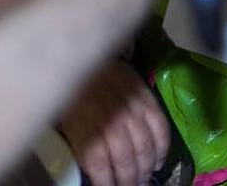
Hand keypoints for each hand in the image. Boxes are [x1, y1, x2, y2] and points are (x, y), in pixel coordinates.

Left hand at [60, 60, 170, 185]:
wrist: (86, 54)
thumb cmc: (74, 90)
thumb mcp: (64, 118)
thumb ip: (78, 144)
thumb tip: (93, 169)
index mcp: (84, 124)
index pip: (99, 164)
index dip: (106, 183)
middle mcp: (110, 118)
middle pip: (125, 160)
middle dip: (128, 181)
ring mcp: (131, 108)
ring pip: (145, 149)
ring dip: (145, 170)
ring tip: (143, 179)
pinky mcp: (147, 98)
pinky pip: (160, 129)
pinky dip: (161, 149)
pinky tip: (157, 161)